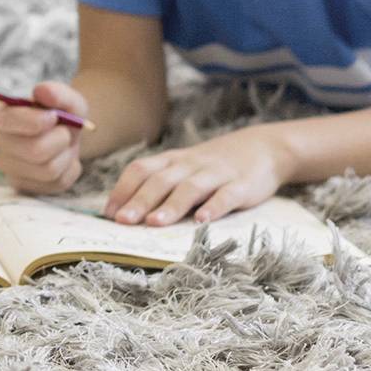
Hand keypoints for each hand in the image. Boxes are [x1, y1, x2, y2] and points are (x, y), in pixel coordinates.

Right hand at [0, 80, 89, 194]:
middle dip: (60, 140)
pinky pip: (56, 184)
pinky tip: (63, 159)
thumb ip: (56, 92)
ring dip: (66, 155)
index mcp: (2, 114)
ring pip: (48, 170)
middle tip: (65, 132)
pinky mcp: (23, 185)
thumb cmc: (60, 114)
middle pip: (33, 151)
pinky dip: (70, 170)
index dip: (35, 121)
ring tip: (65, 145)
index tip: (53, 116)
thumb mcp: (65, 98)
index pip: (8, 122)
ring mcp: (8, 166)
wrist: (65, 135)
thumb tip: (42, 91)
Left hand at [104, 125, 286, 225]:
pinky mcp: (242, 185)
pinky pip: (226, 196)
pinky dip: (213, 208)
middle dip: (139, 201)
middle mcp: (190, 165)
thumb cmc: (212, 165)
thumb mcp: (183, 167)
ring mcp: (216, 174)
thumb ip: (158, 184)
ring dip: (171, 206)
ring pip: (189, 188)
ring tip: (154, 223)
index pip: (140, 170)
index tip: (107, 213)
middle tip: (122, 221)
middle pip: (160, 181)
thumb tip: (123, 212)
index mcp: (172, 161)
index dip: (123, 190)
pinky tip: (202, 221)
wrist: (263, 147)